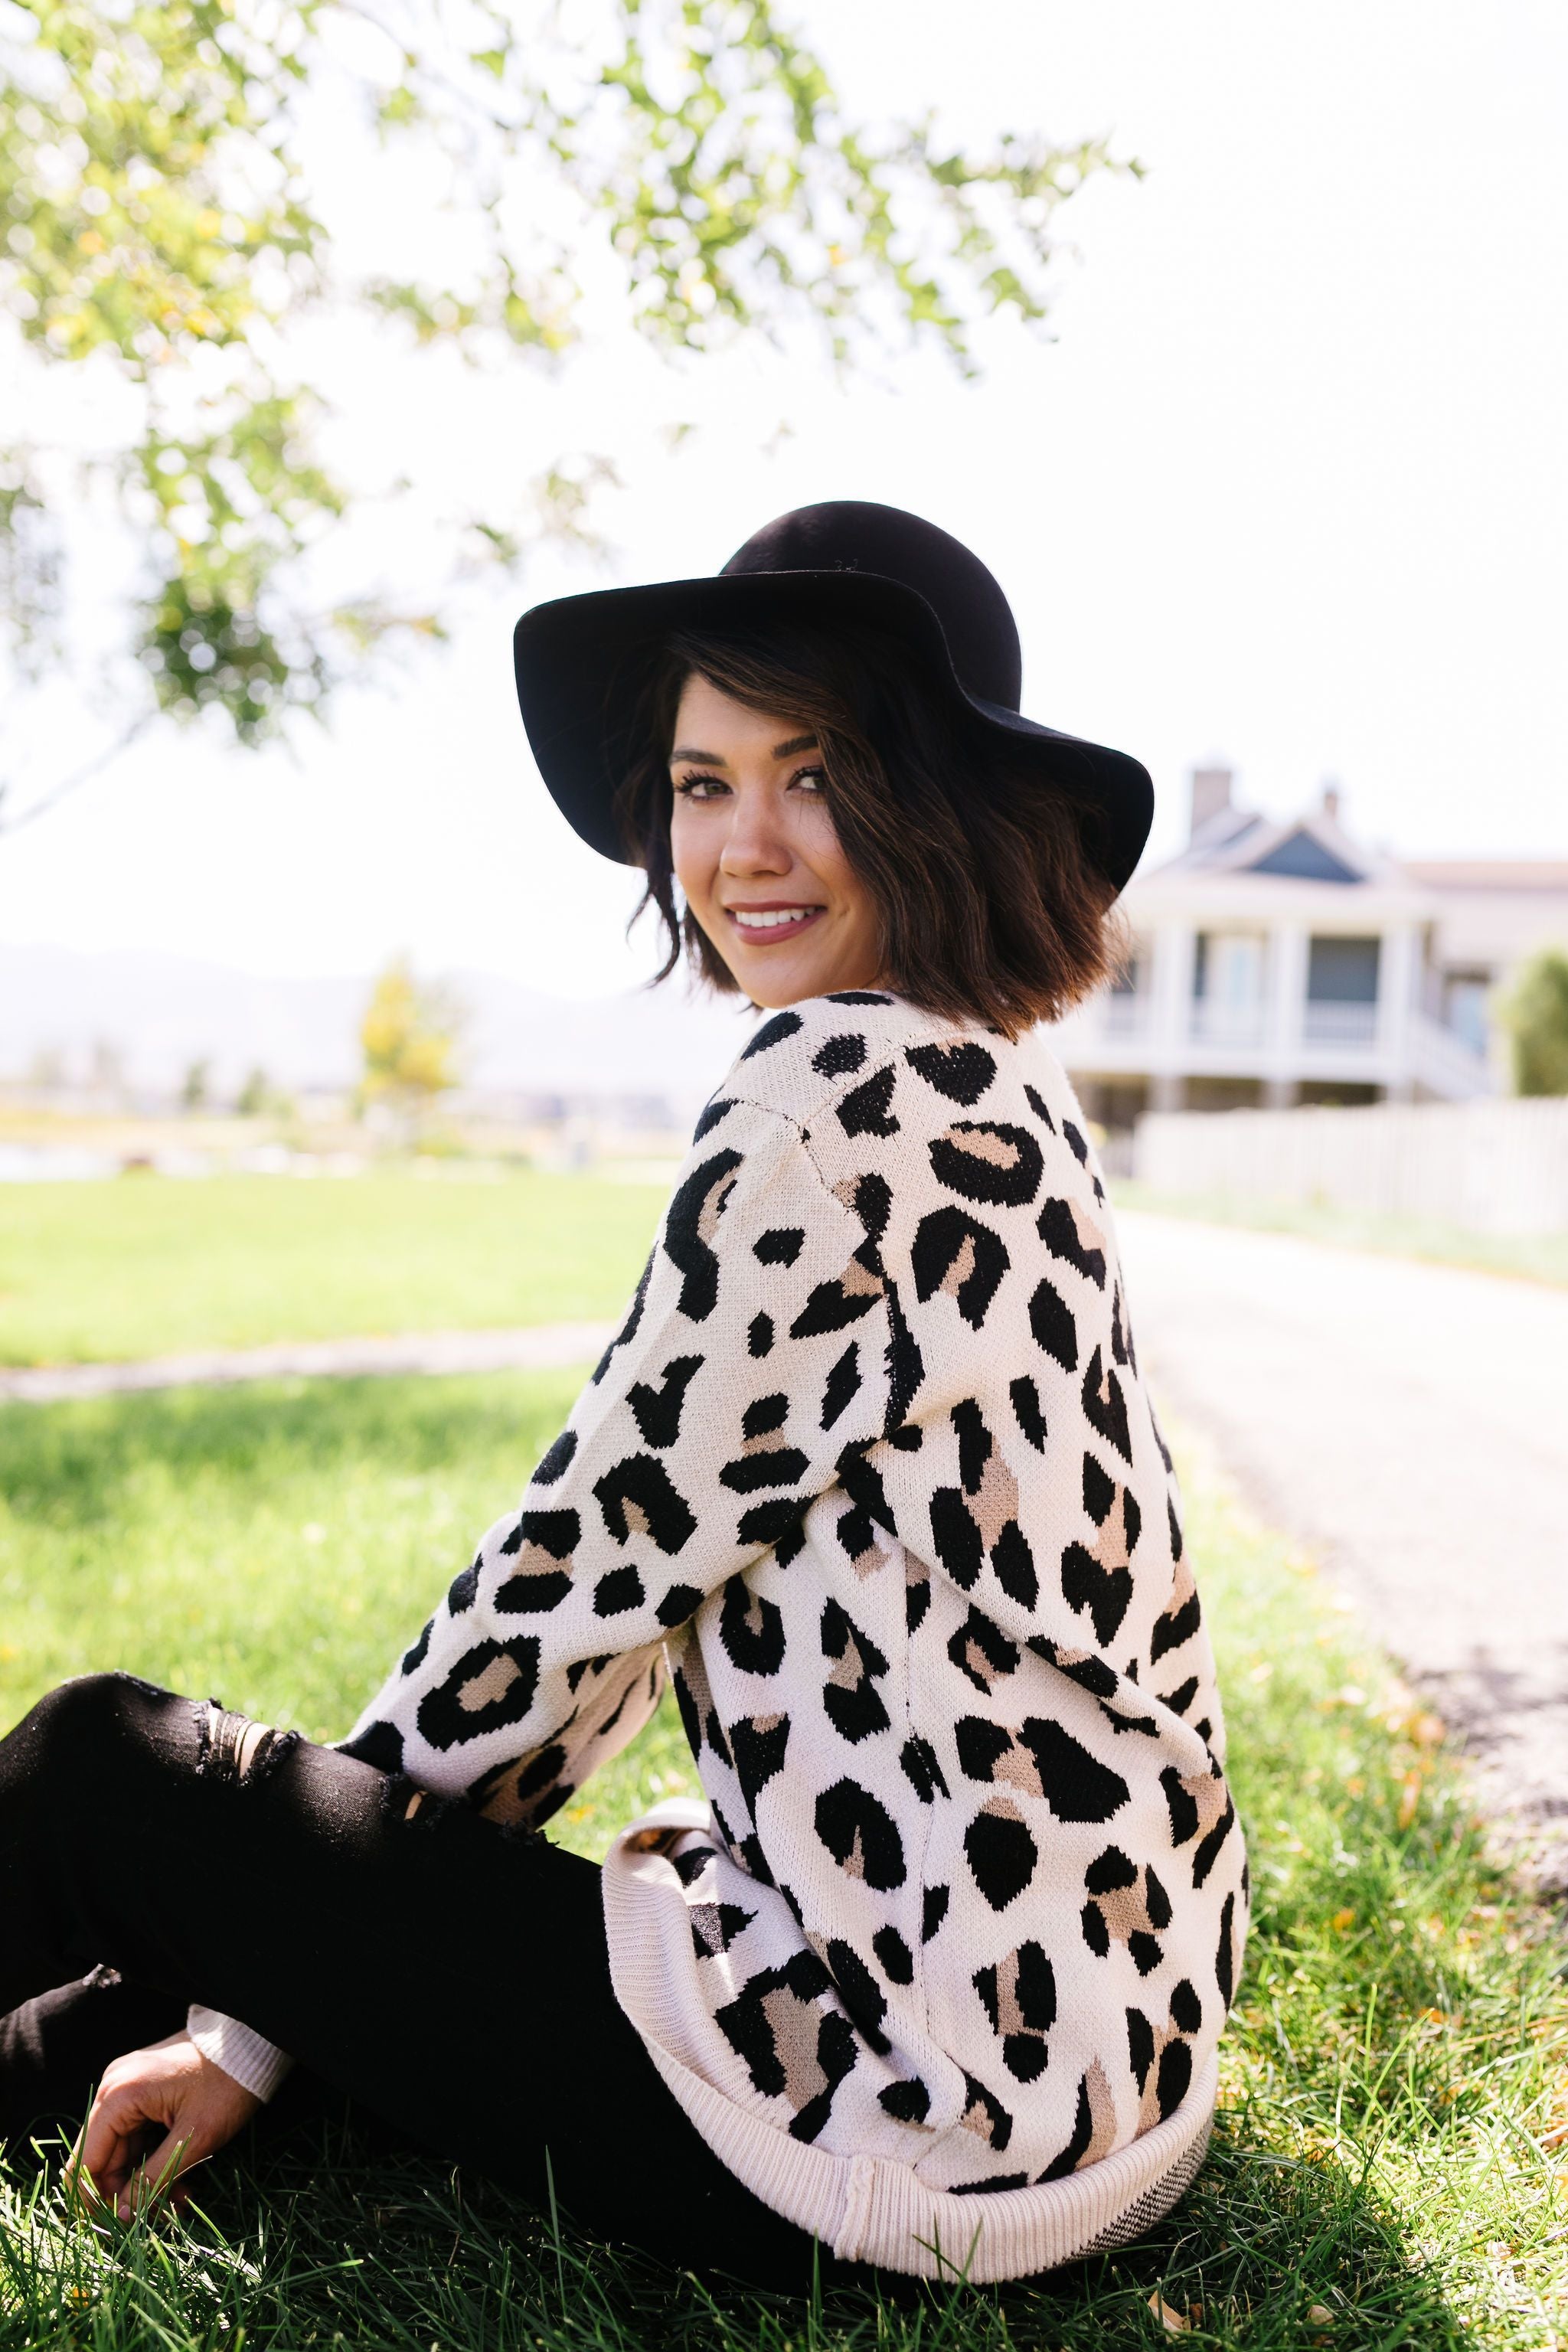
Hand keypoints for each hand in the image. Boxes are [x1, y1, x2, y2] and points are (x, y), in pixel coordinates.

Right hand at [68, 2031, 260, 2222]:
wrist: (252, 2043)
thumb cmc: (227, 2084)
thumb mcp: (193, 2138)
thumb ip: (153, 2179)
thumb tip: (121, 2215)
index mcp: (118, 2096)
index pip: (86, 2162)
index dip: (97, 2200)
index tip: (121, 2227)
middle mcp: (113, 2089)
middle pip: (102, 2159)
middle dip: (129, 2193)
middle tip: (164, 2214)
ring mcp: (127, 2088)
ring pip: (122, 2152)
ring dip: (145, 2181)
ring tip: (183, 2198)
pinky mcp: (142, 2091)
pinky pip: (136, 2136)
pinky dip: (153, 2160)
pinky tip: (179, 2180)